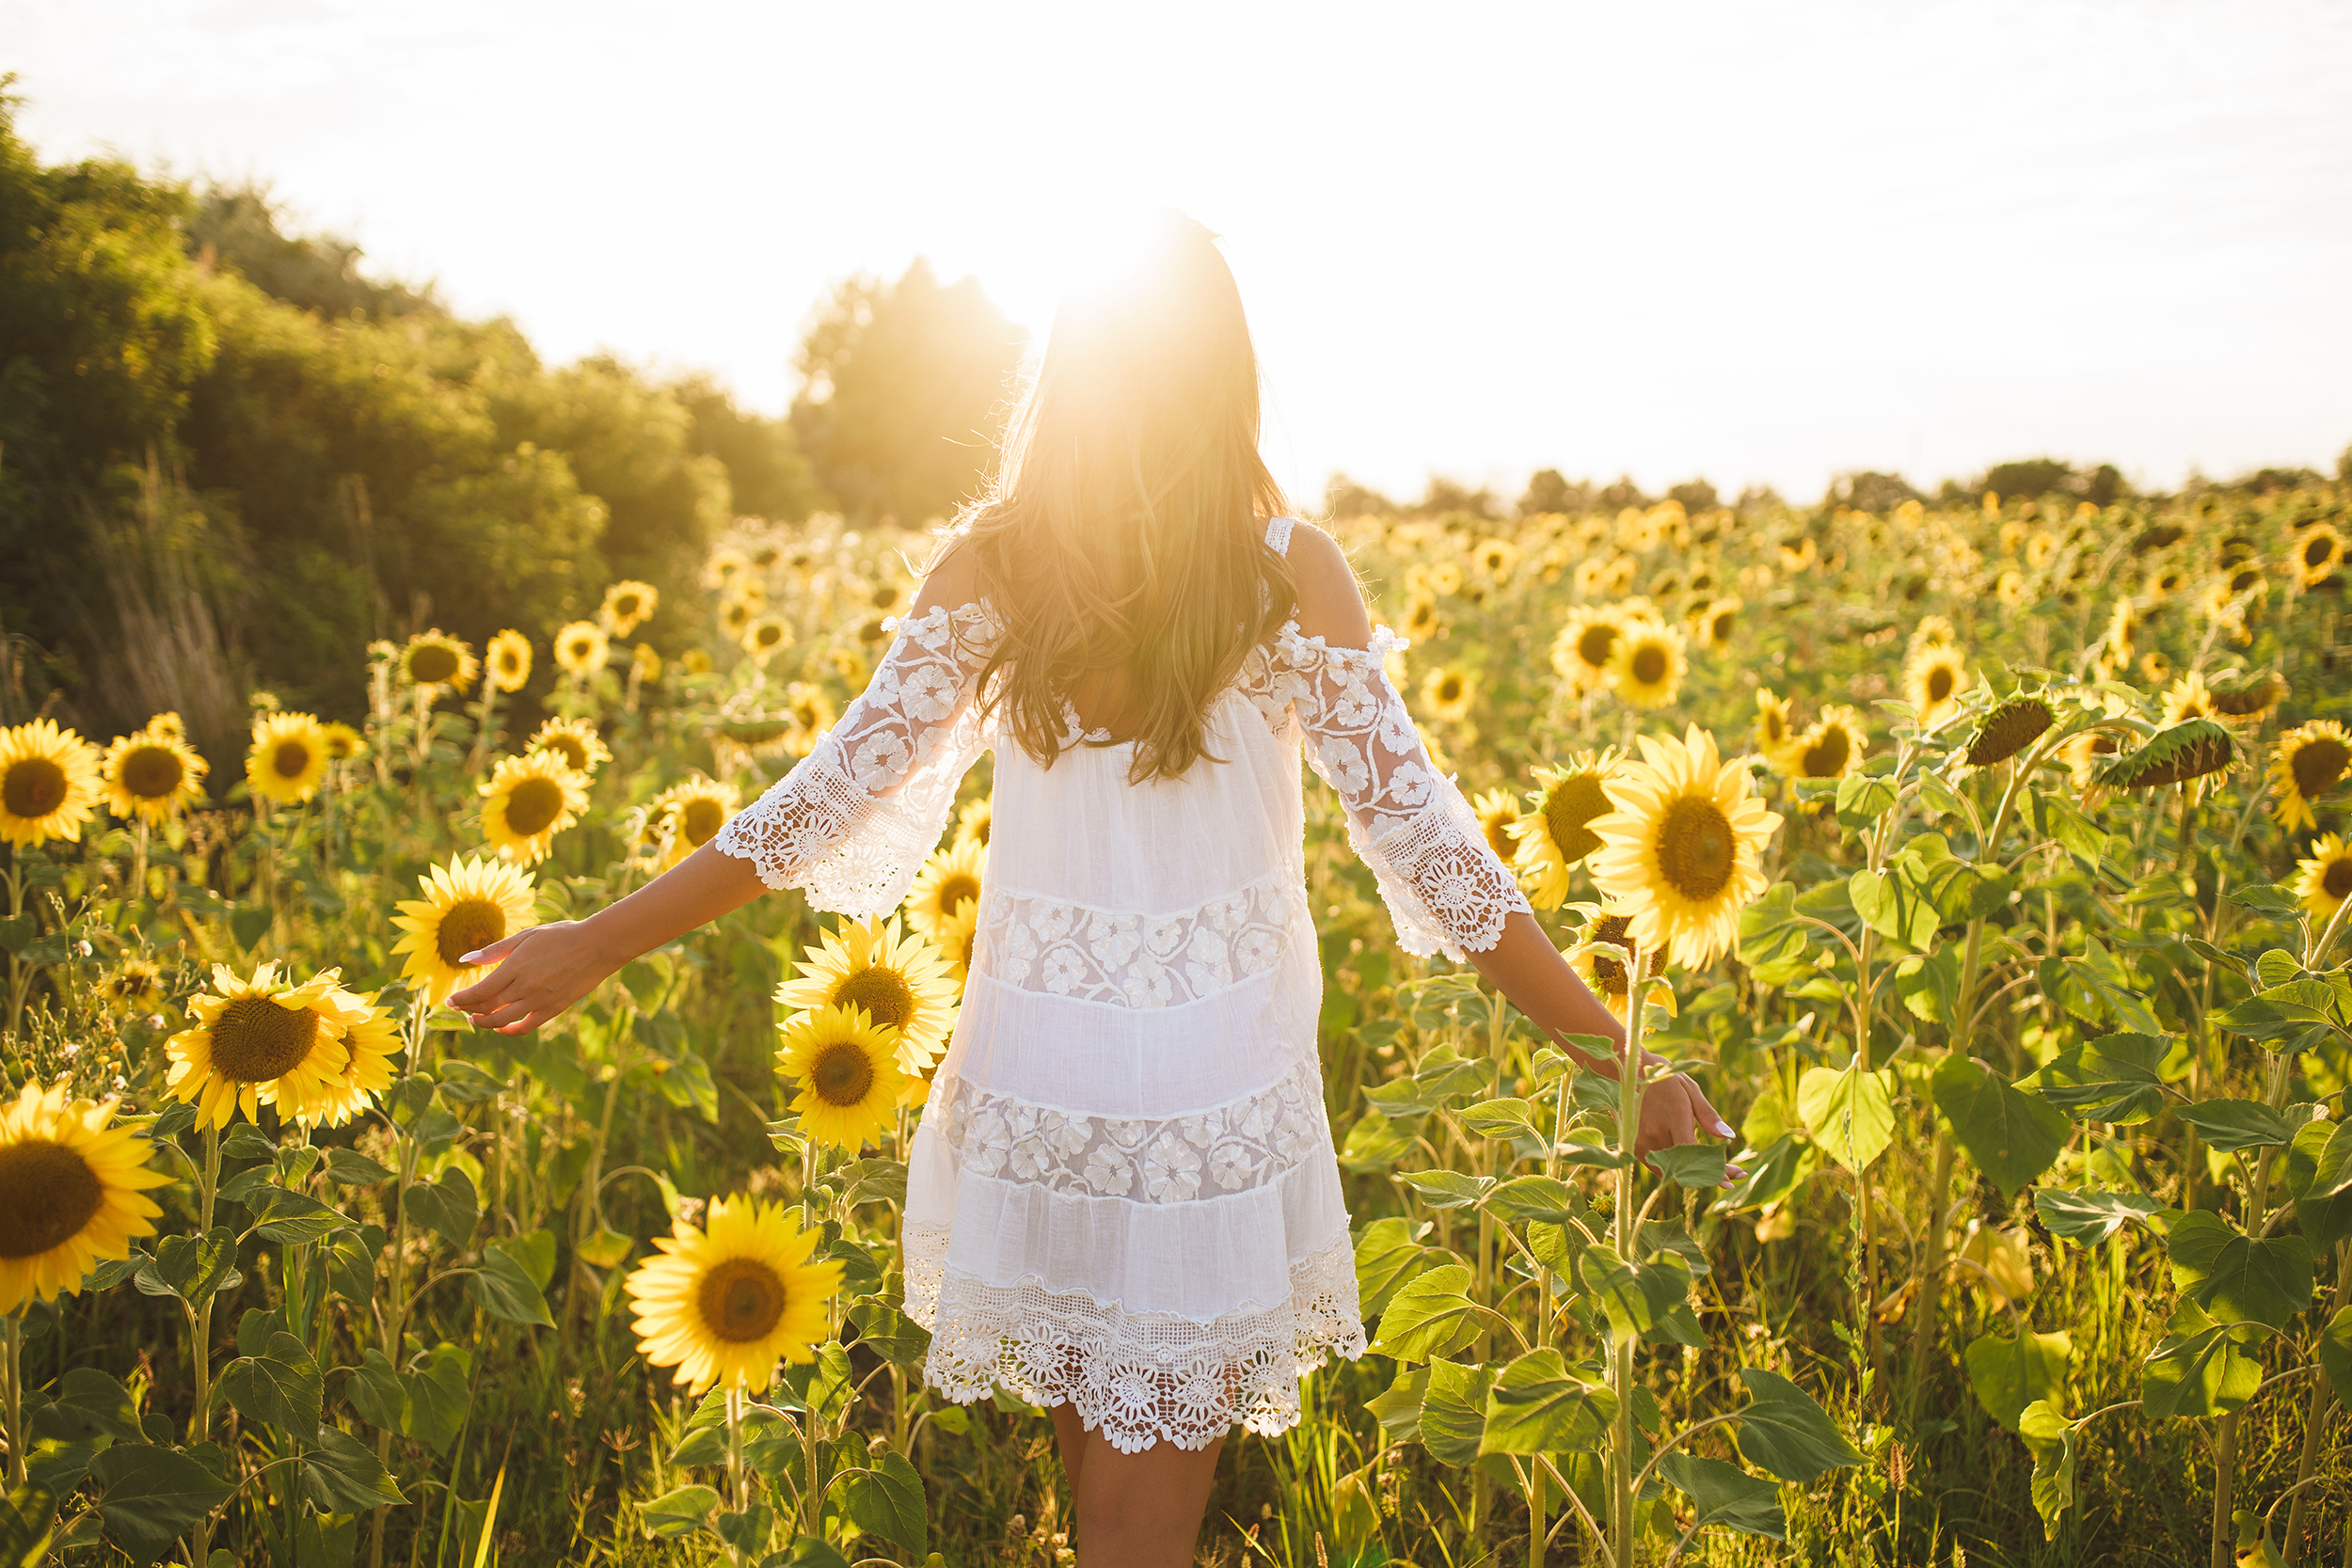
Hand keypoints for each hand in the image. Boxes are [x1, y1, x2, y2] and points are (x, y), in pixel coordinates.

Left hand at [448, 920, 618, 1034]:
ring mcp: (540, 1000)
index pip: (479, 992)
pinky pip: (526, 1027)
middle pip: (487, 1008)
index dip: (461, 999)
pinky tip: (501, 1026)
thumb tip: (464, 960)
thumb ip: (494, 950)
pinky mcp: (553, 1009)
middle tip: (460, 1008)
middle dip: (469, 1010)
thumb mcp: (526, 935)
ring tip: (475, 1019)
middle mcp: (525, 987)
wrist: (597, 946)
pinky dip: (509, 1030)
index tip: (449, 1001)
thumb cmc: (561, 935)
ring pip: (503, 1020)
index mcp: (516, 966)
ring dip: (484, 1022)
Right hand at [1633, 1067, 1743, 1183]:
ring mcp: (1642, 1143)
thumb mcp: (1690, 1089)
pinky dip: (1676, 1169)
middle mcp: (1655, 1135)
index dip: (1714, 1170)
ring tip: (1716, 1172)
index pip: (1695, 1153)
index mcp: (1673, 1118)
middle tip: (1734, 1176)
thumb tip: (1729, 1136)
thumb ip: (1708, 1115)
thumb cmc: (1663, 1078)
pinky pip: (1660, 1167)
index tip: (1733, 1179)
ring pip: (1673, 1172)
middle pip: (1686, 1168)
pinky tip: (1691, 1166)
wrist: (1626, 1073)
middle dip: (1711, 1175)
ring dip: (1694, 1175)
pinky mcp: (1634, 1148)